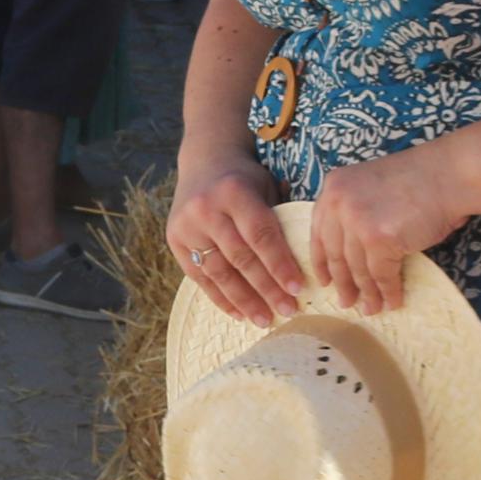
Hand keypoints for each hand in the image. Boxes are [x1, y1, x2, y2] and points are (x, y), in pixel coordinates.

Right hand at [169, 156, 306, 325]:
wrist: (204, 160)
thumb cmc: (244, 178)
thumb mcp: (264, 186)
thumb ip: (278, 219)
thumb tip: (305, 262)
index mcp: (234, 191)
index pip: (260, 235)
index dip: (280, 264)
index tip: (298, 289)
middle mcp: (206, 209)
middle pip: (241, 258)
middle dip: (266, 289)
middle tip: (287, 310)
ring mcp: (187, 226)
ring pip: (219, 272)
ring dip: (244, 300)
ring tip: (264, 319)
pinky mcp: (174, 240)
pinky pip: (199, 277)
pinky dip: (220, 297)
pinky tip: (239, 313)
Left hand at [304, 145, 463, 318]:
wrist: (448, 174)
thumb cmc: (419, 180)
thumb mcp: (370, 188)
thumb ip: (355, 212)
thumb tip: (351, 256)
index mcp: (334, 188)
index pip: (319, 232)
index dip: (322, 262)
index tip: (324, 282)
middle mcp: (339, 203)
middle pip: (336, 254)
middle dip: (342, 283)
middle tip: (346, 302)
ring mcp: (357, 221)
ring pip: (358, 268)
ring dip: (367, 293)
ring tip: (371, 309)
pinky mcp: (379, 239)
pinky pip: (381, 274)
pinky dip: (388, 291)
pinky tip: (393, 302)